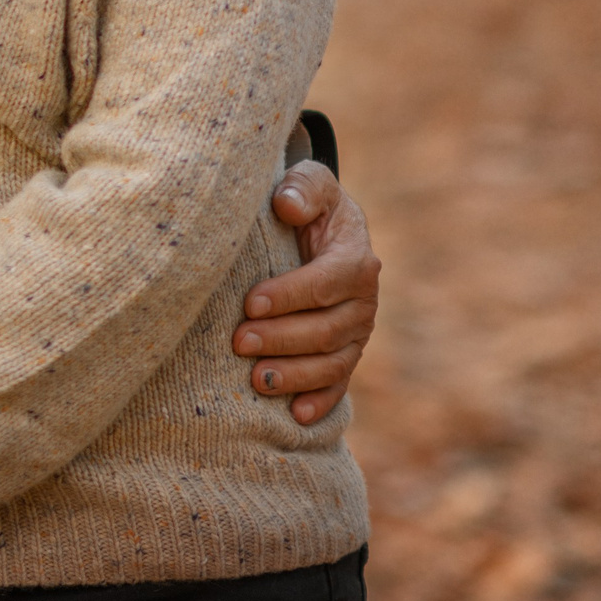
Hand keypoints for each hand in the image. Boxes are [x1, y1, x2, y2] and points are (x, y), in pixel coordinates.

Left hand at [232, 161, 378, 424]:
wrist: (320, 230)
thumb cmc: (307, 204)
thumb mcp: (309, 184)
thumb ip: (303, 187)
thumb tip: (287, 205)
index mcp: (355, 259)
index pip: (328, 282)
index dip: (290, 295)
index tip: (250, 302)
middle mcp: (363, 301)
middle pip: (328, 329)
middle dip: (282, 338)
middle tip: (238, 341)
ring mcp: (357, 333)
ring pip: (333, 363)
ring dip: (295, 375)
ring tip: (256, 379)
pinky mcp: (346, 355)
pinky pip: (340, 384)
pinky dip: (321, 402)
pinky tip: (296, 415)